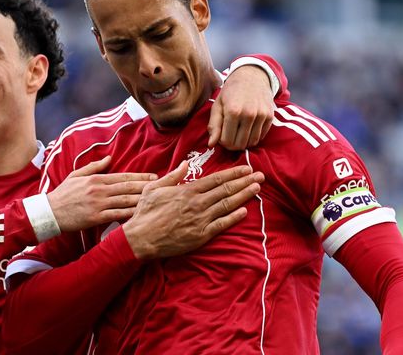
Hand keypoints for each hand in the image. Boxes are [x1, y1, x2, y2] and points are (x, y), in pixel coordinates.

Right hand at [47, 156, 156, 231]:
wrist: (49, 212)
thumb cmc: (62, 194)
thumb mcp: (76, 175)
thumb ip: (94, 167)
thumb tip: (109, 158)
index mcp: (96, 179)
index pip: (123, 176)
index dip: (140, 176)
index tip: (154, 176)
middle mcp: (100, 190)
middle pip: (128, 187)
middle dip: (146, 186)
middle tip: (163, 185)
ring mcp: (98, 204)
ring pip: (126, 201)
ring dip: (143, 199)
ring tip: (157, 199)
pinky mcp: (96, 217)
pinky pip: (117, 216)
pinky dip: (130, 215)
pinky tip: (142, 215)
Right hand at [123, 162, 263, 259]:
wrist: (141, 238)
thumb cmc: (145, 213)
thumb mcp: (155, 188)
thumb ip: (173, 176)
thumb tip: (185, 164)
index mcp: (188, 190)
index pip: (216, 179)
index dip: (233, 173)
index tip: (246, 168)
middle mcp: (198, 203)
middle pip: (226, 190)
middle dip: (245, 182)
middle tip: (260, 176)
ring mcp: (201, 219)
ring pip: (227, 205)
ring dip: (244, 196)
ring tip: (257, 189)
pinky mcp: (201, 235)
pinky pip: (222, 224)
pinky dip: (234, 217)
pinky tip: (244, 211)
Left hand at [208, 66, 274, 149]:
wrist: (252, 77)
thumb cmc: (231, 92)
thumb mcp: (217, 105)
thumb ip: (214, 125)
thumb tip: (211, 144)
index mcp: (233, 111)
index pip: (226, 141)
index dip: (222, 142)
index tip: (221, 135)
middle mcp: (248, 114)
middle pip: (239, 144)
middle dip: (232, 144)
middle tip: (229, 136)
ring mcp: (261, 116)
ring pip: (251, 143)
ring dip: (243, 142)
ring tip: (238, 133)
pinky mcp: (270, 117)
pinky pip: (261, 137)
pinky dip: (253, 137)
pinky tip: (247, 129)